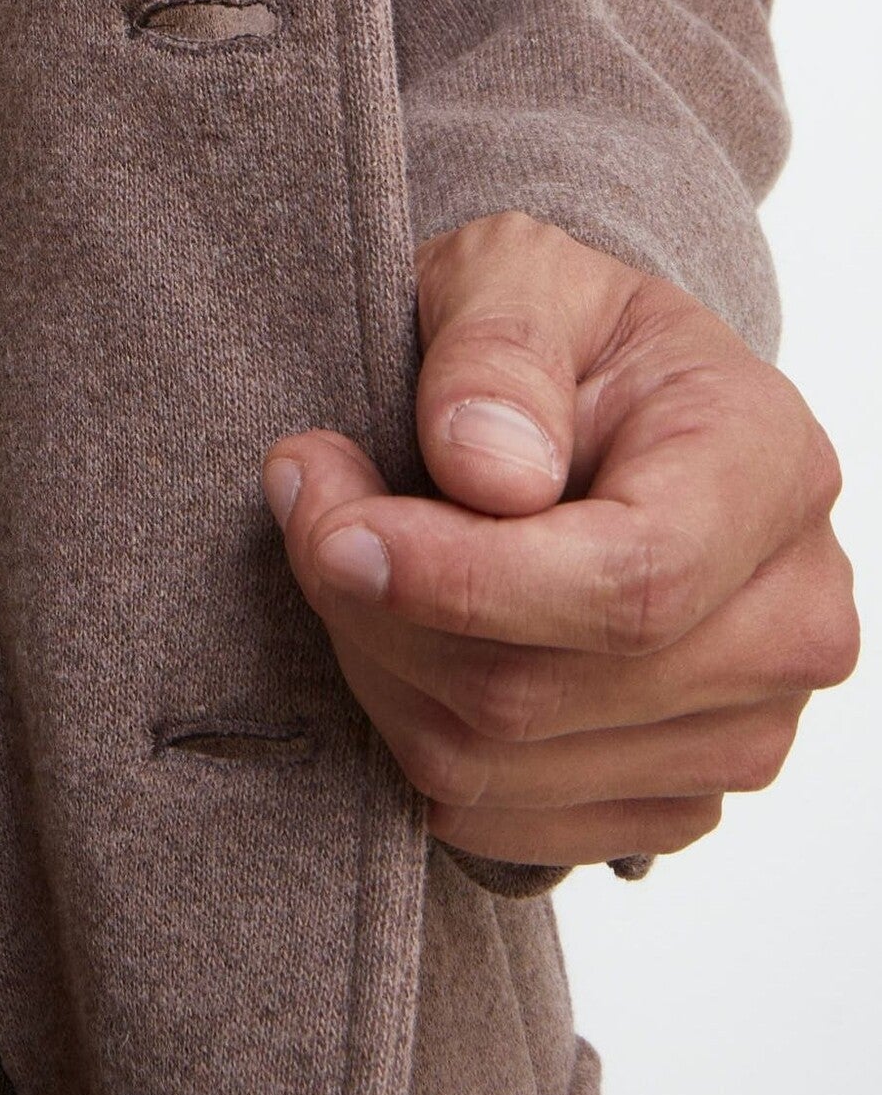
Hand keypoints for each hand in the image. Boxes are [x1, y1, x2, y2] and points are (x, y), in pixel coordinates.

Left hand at [264, 213, 856, 869]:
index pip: (627, 583)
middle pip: (542, 690)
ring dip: (377, 668)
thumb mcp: (514, 269)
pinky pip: (505, 824)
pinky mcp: (678, 798)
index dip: (459, 580)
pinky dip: (413, 738)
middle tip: (304, 504)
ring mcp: (746, 727)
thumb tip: (487, 471)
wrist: (600, 405)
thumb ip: (498, 344)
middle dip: (377, 611)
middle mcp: (790, 620)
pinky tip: (400, 632)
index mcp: (768, 467)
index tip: (332, 530)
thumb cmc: (557, 329)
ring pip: (502, 767)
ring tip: (348, 552)